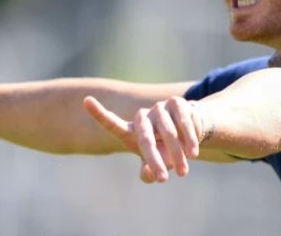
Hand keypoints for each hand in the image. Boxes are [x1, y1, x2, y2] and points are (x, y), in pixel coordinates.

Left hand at [83, 96, 207, 182]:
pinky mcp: (177, 103)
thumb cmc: (164, 152)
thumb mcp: (155, 166)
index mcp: (132, 131)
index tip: (86, 100)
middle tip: (163, 180)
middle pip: (145, 138)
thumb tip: (148, 174)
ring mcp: (159, 108)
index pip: (112, 123)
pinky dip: (189, 140)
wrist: (190, 136)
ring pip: (168, 132)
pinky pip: (183, 123)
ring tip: (183, 172)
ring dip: (177, 154)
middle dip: (154, 160)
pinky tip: (193, 152)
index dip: (99, 113)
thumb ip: (148, 172)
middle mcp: (143, 117)